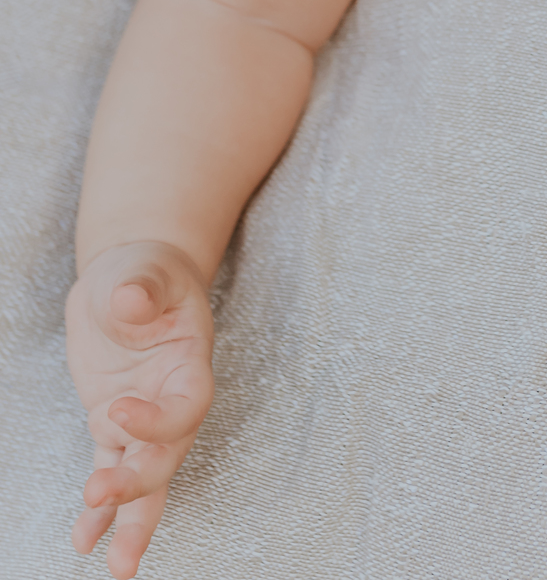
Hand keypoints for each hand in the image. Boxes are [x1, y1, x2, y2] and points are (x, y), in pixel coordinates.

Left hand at [66, 243, 214, 577]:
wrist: (130, 278)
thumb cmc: (145, 271)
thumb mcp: (142, 270)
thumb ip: (142, 288)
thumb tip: (131, 301)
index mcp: (190, 363)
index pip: (187, 406)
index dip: (158, 420)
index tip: (116, 412)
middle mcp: (172, 399)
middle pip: (167, 452)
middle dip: (138, 481)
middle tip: (101, 494)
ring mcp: (142, 417)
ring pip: (145, 478)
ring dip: (130, 517)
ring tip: (116, 564)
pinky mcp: (112, 426)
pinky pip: (109, 469)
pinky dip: (99, 509)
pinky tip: (82, 542)